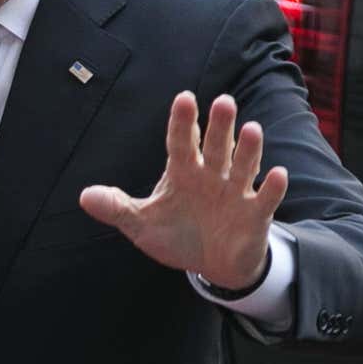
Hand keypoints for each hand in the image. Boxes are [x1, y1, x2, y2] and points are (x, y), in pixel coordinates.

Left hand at [79, 92, 287, 289]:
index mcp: (183, 173)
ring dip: (248, 149)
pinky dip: (272, 187)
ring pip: (243, 166)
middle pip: (215, 147)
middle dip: (219, 126)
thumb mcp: (142, 224)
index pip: (181, 142)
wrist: (212, 265)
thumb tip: (84, 197)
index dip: (182, 122)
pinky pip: (265, 199)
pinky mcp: (254, 215)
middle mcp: (211, 176)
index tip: (184, 98)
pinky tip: (278, 174)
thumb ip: (117, 208)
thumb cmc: (178, 235)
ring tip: (251, 129)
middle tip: (223, 101)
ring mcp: (235, 193)